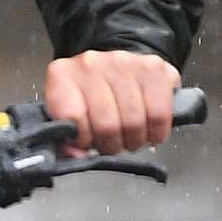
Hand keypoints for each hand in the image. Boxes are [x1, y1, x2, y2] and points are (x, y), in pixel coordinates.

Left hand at [42, 49, 180, 155]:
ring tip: (128, 136)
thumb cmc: (89, 96)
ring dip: (133, 140)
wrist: (113, 69)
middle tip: (111, 144)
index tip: (86, 143)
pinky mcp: (153, 68)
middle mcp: (92, 64)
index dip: (83, 139)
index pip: (72, 117)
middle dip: (111, 145)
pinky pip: (159, 114)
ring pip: (134, 122)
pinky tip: (148, 130)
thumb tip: (77, 157)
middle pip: (107, 124)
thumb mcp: (65, 114)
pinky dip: (156, 132)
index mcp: (62, 75)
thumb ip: (64, 139)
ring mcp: (123, 63)